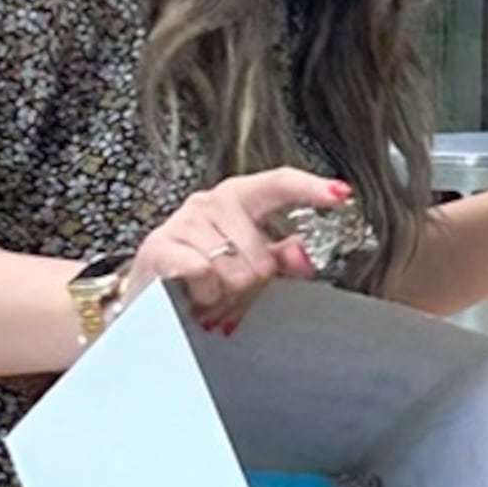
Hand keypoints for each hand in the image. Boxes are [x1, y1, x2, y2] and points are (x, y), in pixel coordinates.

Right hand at [131, 167, 352, 333]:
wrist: (145, 302)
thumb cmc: (202, 279)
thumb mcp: (248, 266)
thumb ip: (281, 258)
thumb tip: (305, 255)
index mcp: (239, 199)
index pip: (278, 184)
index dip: (310, 188)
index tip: (342, 195)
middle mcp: (210, 202)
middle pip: (261, 256)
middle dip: (250, 288)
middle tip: (230, 295)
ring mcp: (183, 222)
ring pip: (233, 271)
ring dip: (225, 298)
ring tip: (209, 298)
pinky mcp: (160, 246)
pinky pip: (203, 274)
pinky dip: (204, 296)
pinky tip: (193, 298)